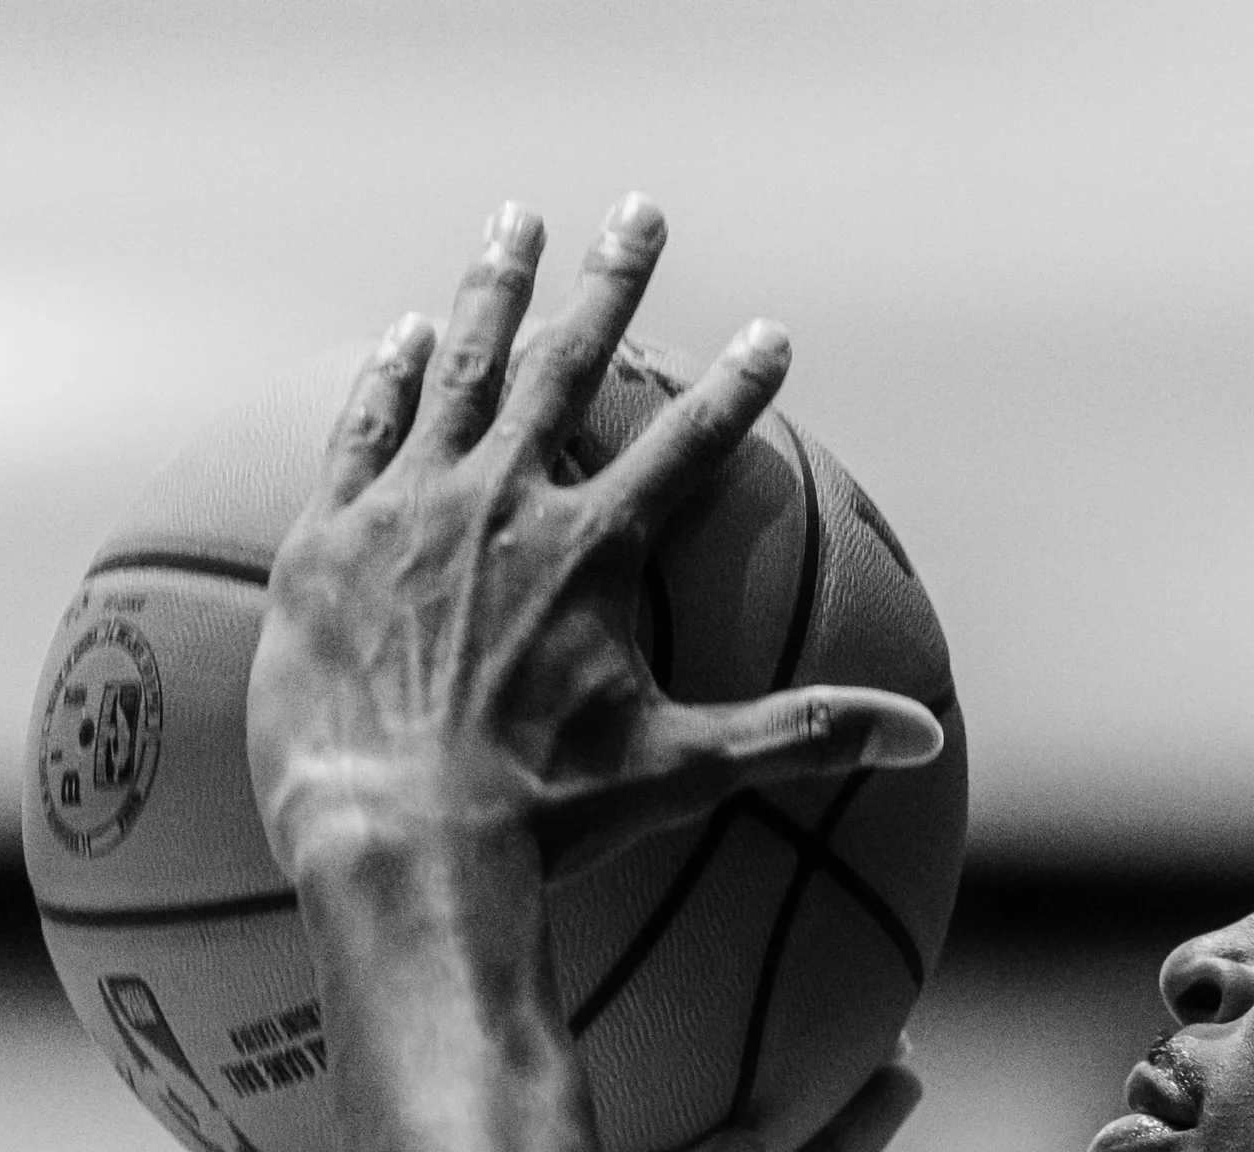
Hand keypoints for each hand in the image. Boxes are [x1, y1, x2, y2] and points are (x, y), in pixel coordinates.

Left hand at [246, 195, 942, 889]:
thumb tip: (921, 736)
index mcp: (594, 550)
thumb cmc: (545, 818)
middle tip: (639, 211)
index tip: (770, 332)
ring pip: (461, 367)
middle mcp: (504, 501)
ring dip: (494, 288)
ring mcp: (410, 508)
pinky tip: (408, 334)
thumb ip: (803, 736)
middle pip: (568, 364)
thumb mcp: (685, 773)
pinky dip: (391, 374)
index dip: (738, 385)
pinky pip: (364, 428)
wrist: (395, 837)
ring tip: (516, 224)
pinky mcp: (331, 536)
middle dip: (612, 283)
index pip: (688, 444)